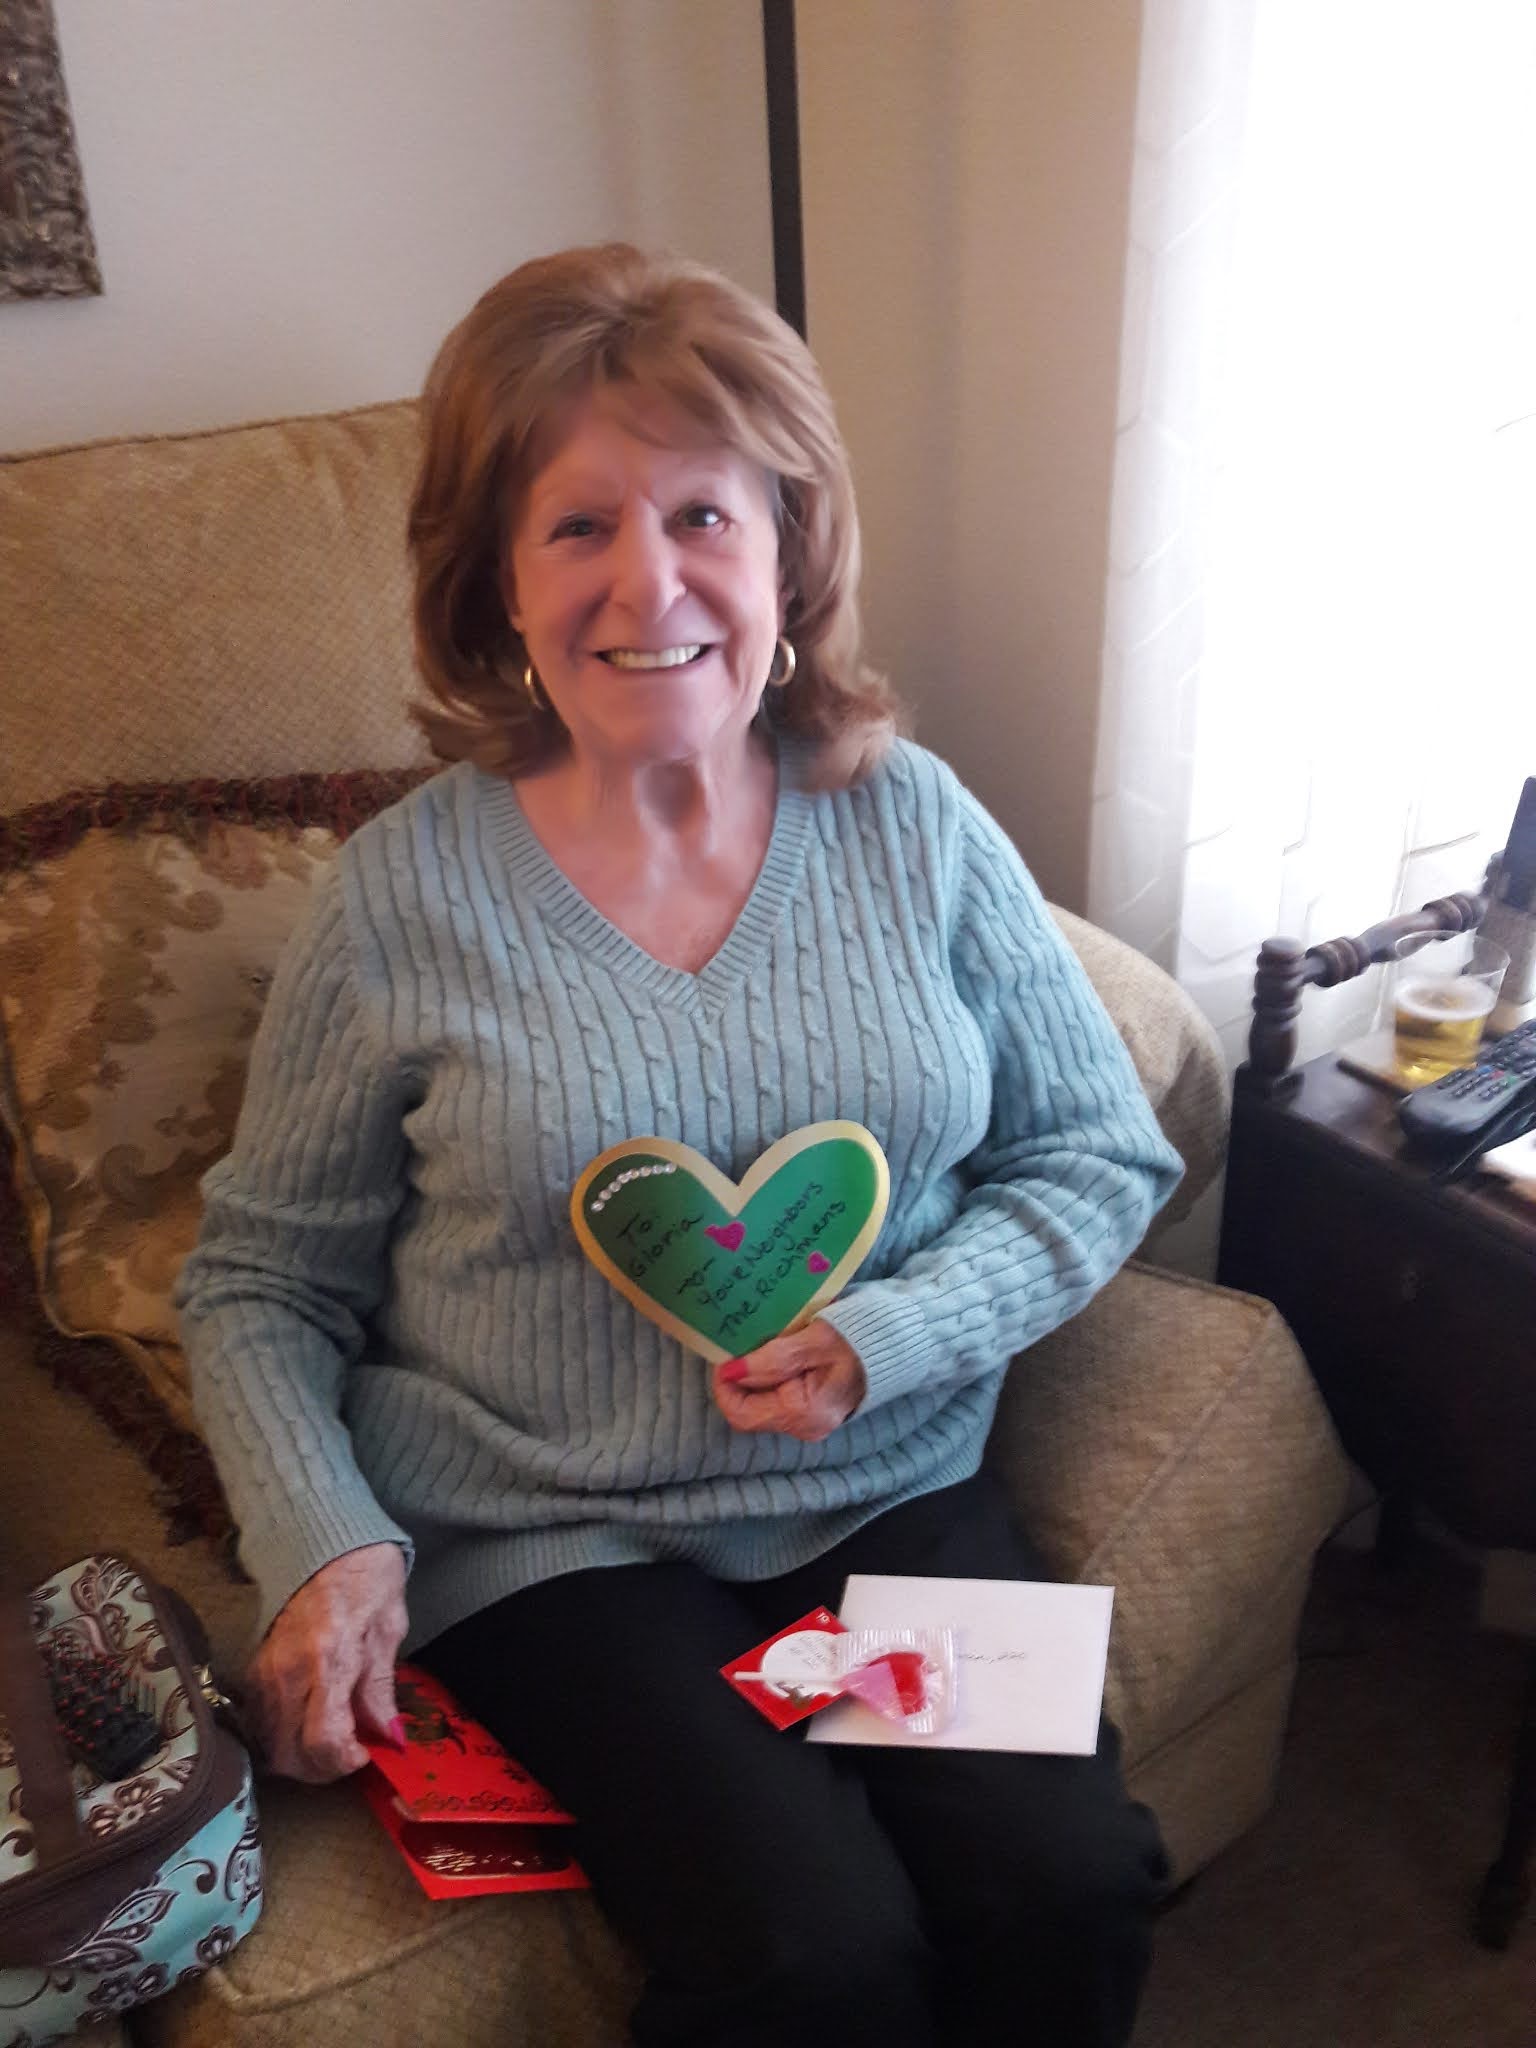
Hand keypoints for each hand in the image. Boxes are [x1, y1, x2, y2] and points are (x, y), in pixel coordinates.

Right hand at [245, 1543, 407, 1783]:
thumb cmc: (366, 1578)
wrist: (322, 1540)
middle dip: (322, 1769)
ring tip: (331, 1741)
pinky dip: (280, 1738)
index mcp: (328, 1659)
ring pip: (268, 1747)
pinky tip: (307, 1724)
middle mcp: (287, 1672)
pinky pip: (258, 1724)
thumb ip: (382, 1687)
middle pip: (289, 1756)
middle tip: (350, 1753)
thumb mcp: (388, 1627)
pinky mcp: (252, 1670)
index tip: (366, 1752)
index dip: (346, 1761)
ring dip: (299, 1758)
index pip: (323, 1740)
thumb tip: (389, 1737)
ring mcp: (263, 1673)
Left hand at [712, 1321, 865, 1441]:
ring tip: (763, 1343)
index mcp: (803, 1413)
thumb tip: (732, 1371)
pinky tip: (779, 1352)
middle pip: (750, 1409)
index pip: (741, 1414)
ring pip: (763, 1402)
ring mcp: (810, 1420)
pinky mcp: (813, 1408)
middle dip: (740, 1378)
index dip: (724, 1386)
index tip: (726, 1355)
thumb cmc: (859, 1337)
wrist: (898, 1342)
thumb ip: (773, 1359)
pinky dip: (770, 1375)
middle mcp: (804, 1426)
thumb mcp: (813, 1340)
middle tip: (743, 1344)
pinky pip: (778, 1396)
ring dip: (755, 1375)